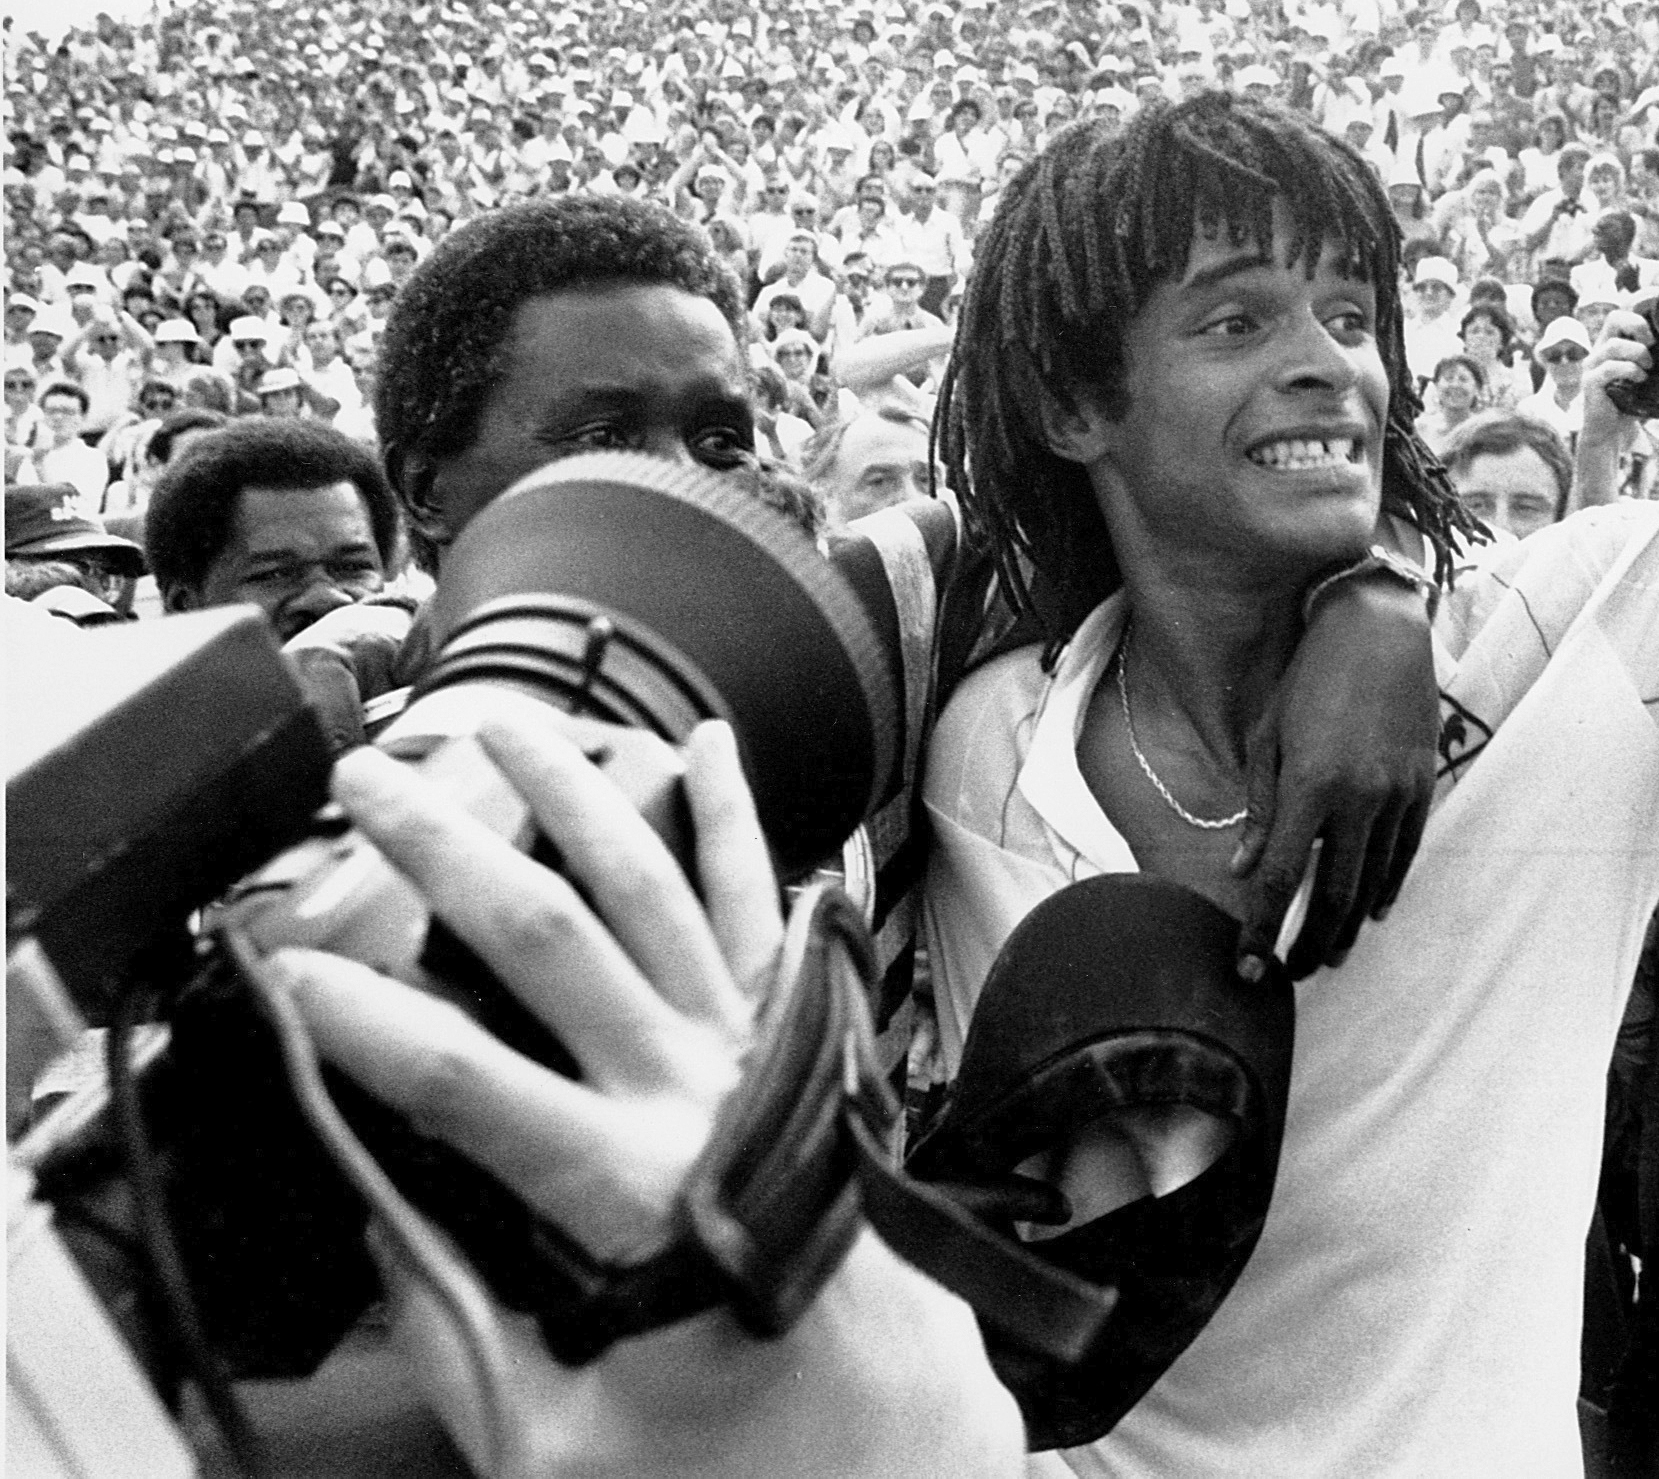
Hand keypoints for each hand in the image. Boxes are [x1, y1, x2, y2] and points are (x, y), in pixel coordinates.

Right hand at [265, 707, 1020, 1476]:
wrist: (902, 1440)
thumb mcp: (563, 1446)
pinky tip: (710, 743)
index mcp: (628, 1192)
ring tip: (507, 721)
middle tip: (369, 787)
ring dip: (577, 795)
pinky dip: (739, 819)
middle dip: (450, 850)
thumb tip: (380, 1231)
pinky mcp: (800, 1039)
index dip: (365, 1023)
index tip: (287, 973)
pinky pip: (767, 906)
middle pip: (555, 937)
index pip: (465, 1082)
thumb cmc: (738, 1450)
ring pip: (658, 887)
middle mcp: (697, 1092)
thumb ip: (461, 1342)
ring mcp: (756, 1051)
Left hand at [1234, 569, 1438, 980]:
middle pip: (1334, 895)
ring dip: (1350, 925)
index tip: (1250, 969)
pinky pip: (1406, 851)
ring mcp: (1397, 792)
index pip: (1283, 880)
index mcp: (1310, 785)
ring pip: (1374, 881)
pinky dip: (1389, 885)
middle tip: (1293, 974)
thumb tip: (1244, 870)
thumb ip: (1259, 808)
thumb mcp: (1268, 736)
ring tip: (1331, 953)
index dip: (1263, 932)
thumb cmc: (1309, 677)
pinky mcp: (1423, 783)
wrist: (1378, 627)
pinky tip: (1374, 909)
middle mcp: (1358, 797)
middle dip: (1310, 943)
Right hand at [1580, 306, 1653, 437]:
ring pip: (1614, 345)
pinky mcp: (1590, 383)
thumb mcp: (1645, 377)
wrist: (1610, 433)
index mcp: (1611, 345)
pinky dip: (1630, 371)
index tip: (1658, 327)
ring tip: (1647, 369)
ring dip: (1637, 354)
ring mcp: (1592, 366)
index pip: (1621, 315)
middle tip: (1651, 344)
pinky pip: (1609, 368)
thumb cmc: (1628, 404)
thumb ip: (1654, 362)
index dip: (1639, 311)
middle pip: (1614, 318)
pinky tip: (1639, 380)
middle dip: (1638, 326)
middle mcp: (1599, 351)